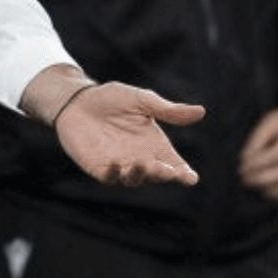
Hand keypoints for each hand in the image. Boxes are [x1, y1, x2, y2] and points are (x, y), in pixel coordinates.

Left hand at [55, 82, 203, 185]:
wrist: (77, 101)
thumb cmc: (111, 99)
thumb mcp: (141, 100)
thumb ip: (167, 110)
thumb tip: (201, 112)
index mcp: (155, 145)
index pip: (174, 164)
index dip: (183, 173)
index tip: (191, 178)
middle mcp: (141, 159)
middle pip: (157, 175)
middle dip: (162, 174)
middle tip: (165, 169)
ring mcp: (120, 165)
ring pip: (134, 179)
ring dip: (140, 175)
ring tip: (143, 164)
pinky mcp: (99, 168)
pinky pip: (109, 177)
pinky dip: (113, 174)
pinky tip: (115, 167)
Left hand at [238, 95, 277, 204]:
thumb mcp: (272, 120)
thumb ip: (257, 138)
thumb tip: (245, 160)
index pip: (277, 154)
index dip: (256, 163)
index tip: (242, 165)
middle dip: (260, 178)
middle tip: (244, 178)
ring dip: (268, 189)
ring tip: (253, 183)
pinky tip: (266, 189)